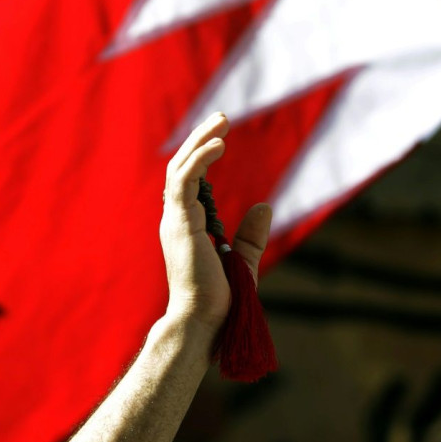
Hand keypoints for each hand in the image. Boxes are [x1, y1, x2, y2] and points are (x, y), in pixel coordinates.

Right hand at [160, 113, 272, 337]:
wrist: (204, 323)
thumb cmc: (220, 300)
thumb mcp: (242, 261)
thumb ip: (251, 236)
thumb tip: (265, 206)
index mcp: (186, 227)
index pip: (189, 182)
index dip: (202, 157)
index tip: (221, 138)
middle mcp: (176, 219)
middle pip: (181, 167)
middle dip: (199, 139)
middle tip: (222, 118)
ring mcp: (175, 220)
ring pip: (179, 168)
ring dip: (198, 141)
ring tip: (222, 121)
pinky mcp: (180, 223)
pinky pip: (185, 181)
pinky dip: (200, 159)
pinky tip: (219, 144)